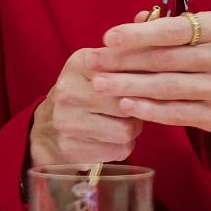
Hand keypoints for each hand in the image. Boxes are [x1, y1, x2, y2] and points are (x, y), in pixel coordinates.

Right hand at [30, 47, 143, 165]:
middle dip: (138, 108)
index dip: (144, 81)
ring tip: (122, 123)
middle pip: (128, 103)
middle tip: (134, 107)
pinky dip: (122, 146)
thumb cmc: (84, 94)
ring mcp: (66, 121)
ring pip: (126, 130)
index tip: (153, 84)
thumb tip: (163, 60)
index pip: (127, 71)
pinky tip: (110, 138)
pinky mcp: (71, 148)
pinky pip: (119, 151)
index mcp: (80, 63)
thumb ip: (127, 61)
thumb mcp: (98, 69)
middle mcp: (69, 90)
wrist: (46, 128)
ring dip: (131, 129)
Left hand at [90, 10, 210, 133]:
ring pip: (168, 89)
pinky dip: (149, 110)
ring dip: (129, 87)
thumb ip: (168, 25)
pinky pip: (178, 114)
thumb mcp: (206, 28)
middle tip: (92, 63)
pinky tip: (126, 105)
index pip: (172, 30)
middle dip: (123, 62)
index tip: (107, 37)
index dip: (138, 34)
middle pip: (165, 61)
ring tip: (100, 85)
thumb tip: (133, 20)